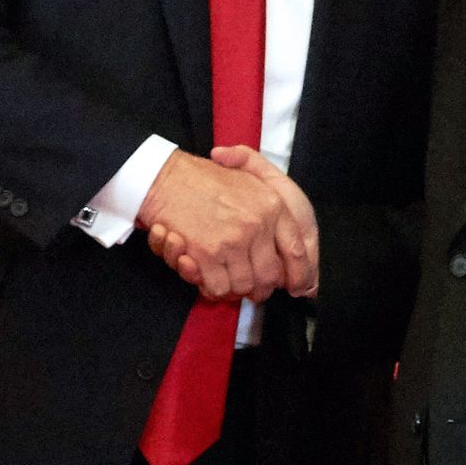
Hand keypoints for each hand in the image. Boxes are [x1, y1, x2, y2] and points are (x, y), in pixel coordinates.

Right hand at [136, 151, 305, 301]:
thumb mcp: (251, 176)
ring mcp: (232, 240)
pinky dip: (211, 287)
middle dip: (259, 288)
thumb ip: (272, 205)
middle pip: (269, 277)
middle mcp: (258, 224)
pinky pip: (218, 288)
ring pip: (242, 286)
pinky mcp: (207, 254)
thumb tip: (288, 245)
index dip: (298, 274)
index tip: (294, 285)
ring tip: (223, 275)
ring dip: (233, 287)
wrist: (168, 178)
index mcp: (273, 205)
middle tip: (249, 288)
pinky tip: (206, 273)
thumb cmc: (206, 178)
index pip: (297, 251)